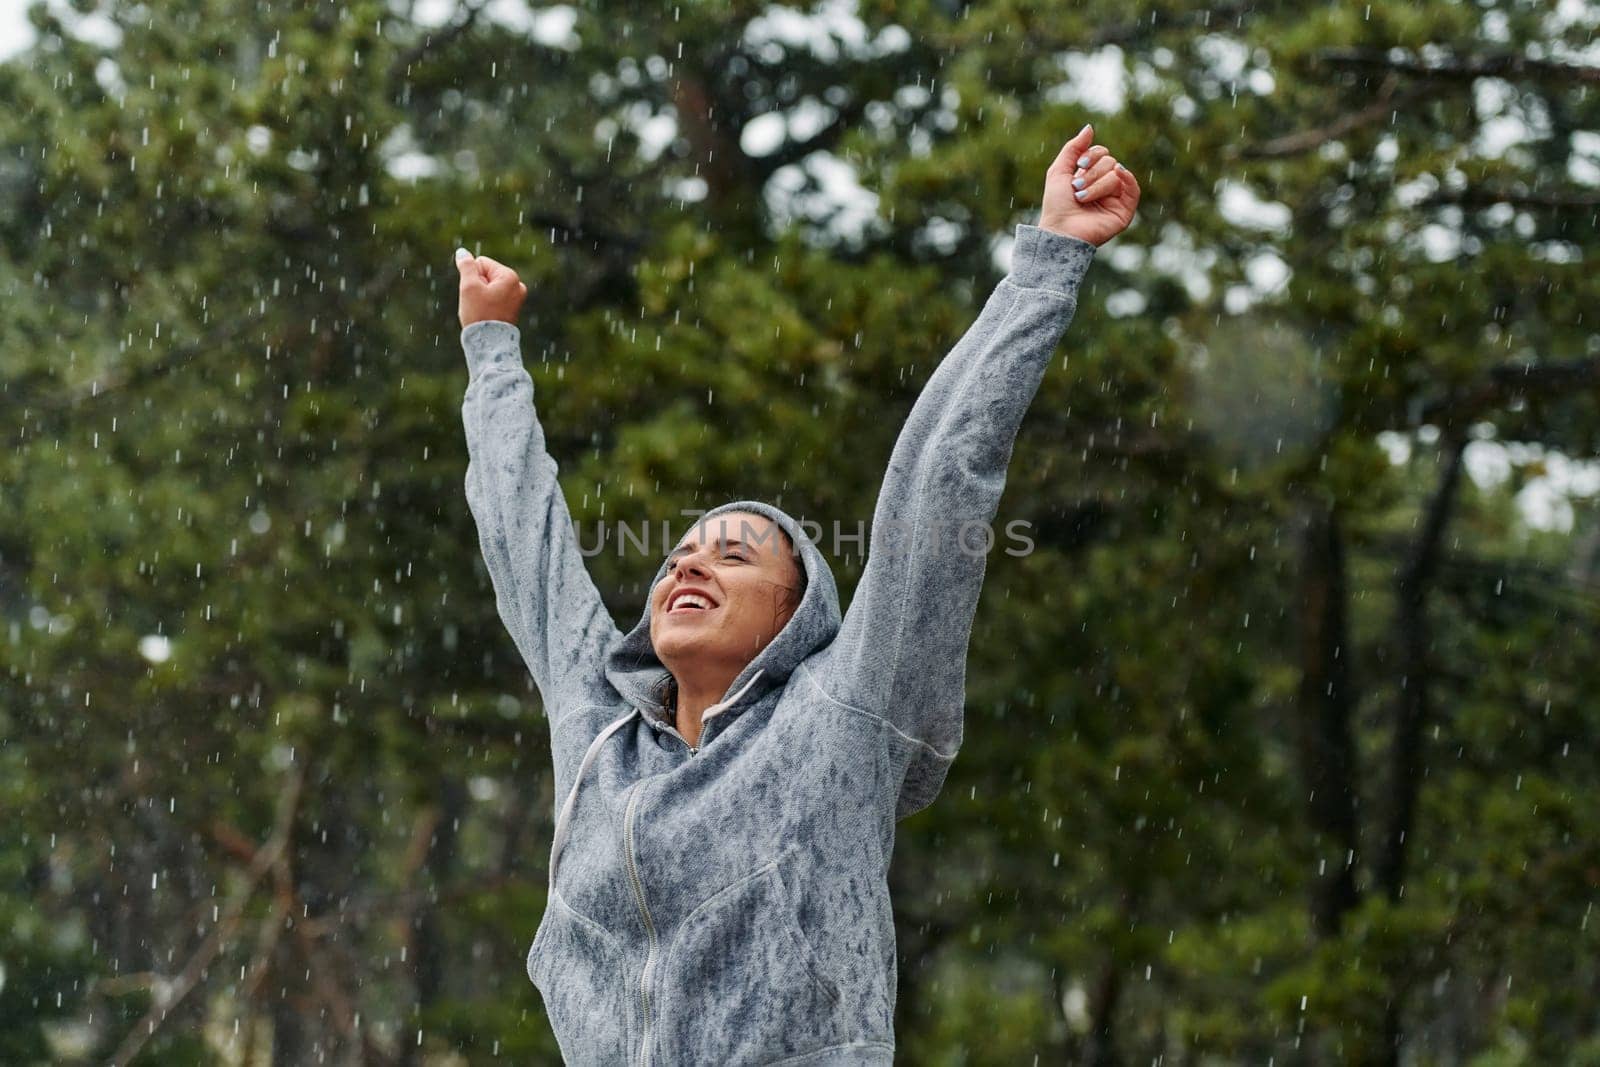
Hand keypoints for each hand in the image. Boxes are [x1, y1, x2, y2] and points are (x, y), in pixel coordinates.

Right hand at [456, 248, 527, 327]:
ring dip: (480, 296)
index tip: (475, 293)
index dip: (472, 277)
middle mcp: (518, 286)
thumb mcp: (469, 286)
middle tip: (478, 304)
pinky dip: (487, 305)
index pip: (481, 263)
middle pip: (486, 275)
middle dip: (477, 287)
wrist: (489, 344)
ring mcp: (517, 298)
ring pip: (488, 288)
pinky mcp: (513, 309)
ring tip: (483, 311)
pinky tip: (487, 316)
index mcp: (510, 277)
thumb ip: (466, 266)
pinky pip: (494, 299)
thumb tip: (462, 252)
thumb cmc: (479, 314)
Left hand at [1037, 123, 1139, 246]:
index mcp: (1091, 176)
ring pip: (1117, 174)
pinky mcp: (1124, 211)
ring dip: (1097, 184)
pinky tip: (1118, 176)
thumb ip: (1073, 148)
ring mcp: (1116, 198)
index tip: (1079, 164)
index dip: (1092, 155)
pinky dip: (1127, 179)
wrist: (1061, 230)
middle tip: (1077, 188)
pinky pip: (1133, 188)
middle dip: (1092, 172)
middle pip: (1110, 162)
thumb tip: (1089, 128)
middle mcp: (1105, 186)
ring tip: (1083, 198)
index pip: (1102, 153)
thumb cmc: (1056, 205)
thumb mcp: (1059, 170)